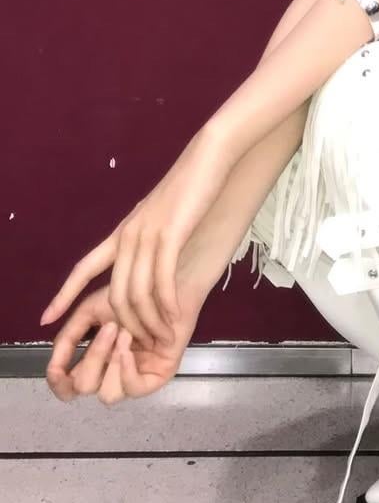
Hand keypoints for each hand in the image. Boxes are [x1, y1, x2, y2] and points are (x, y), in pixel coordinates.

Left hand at [39, 141, 227, 346]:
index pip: (84, 267)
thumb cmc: (189, 186)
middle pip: (115, 293)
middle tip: (145, 344)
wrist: (208, 159)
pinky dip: (167, 305)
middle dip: (127, 324)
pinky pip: (161, 281)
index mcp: (122, 232)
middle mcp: (128, 236)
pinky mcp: (170, 235)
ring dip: (150, 321)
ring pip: (137, 292)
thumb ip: (148, 237)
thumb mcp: (159, 214)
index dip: (63, 294)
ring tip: (164, 336)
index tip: (45, 319)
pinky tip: (175, 317)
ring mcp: (147, 235)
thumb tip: (148, 256)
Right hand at [44, 270, 205, 404]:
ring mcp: (135, 377)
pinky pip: (134, 389)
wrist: (167, 283)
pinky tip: (129, 347)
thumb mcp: (90, 310)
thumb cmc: (132, 293)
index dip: (59, 384)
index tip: (57, 369)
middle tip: (111, 327)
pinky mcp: (157, 376)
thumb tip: (49, 354)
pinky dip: (125, 369)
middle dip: (93, 357)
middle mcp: (112, 373)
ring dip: (109, 362)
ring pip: (107, 395)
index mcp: (95, 360)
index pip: (69, 388)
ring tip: (124, 333)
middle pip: (85, 388)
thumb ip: (68, 334)